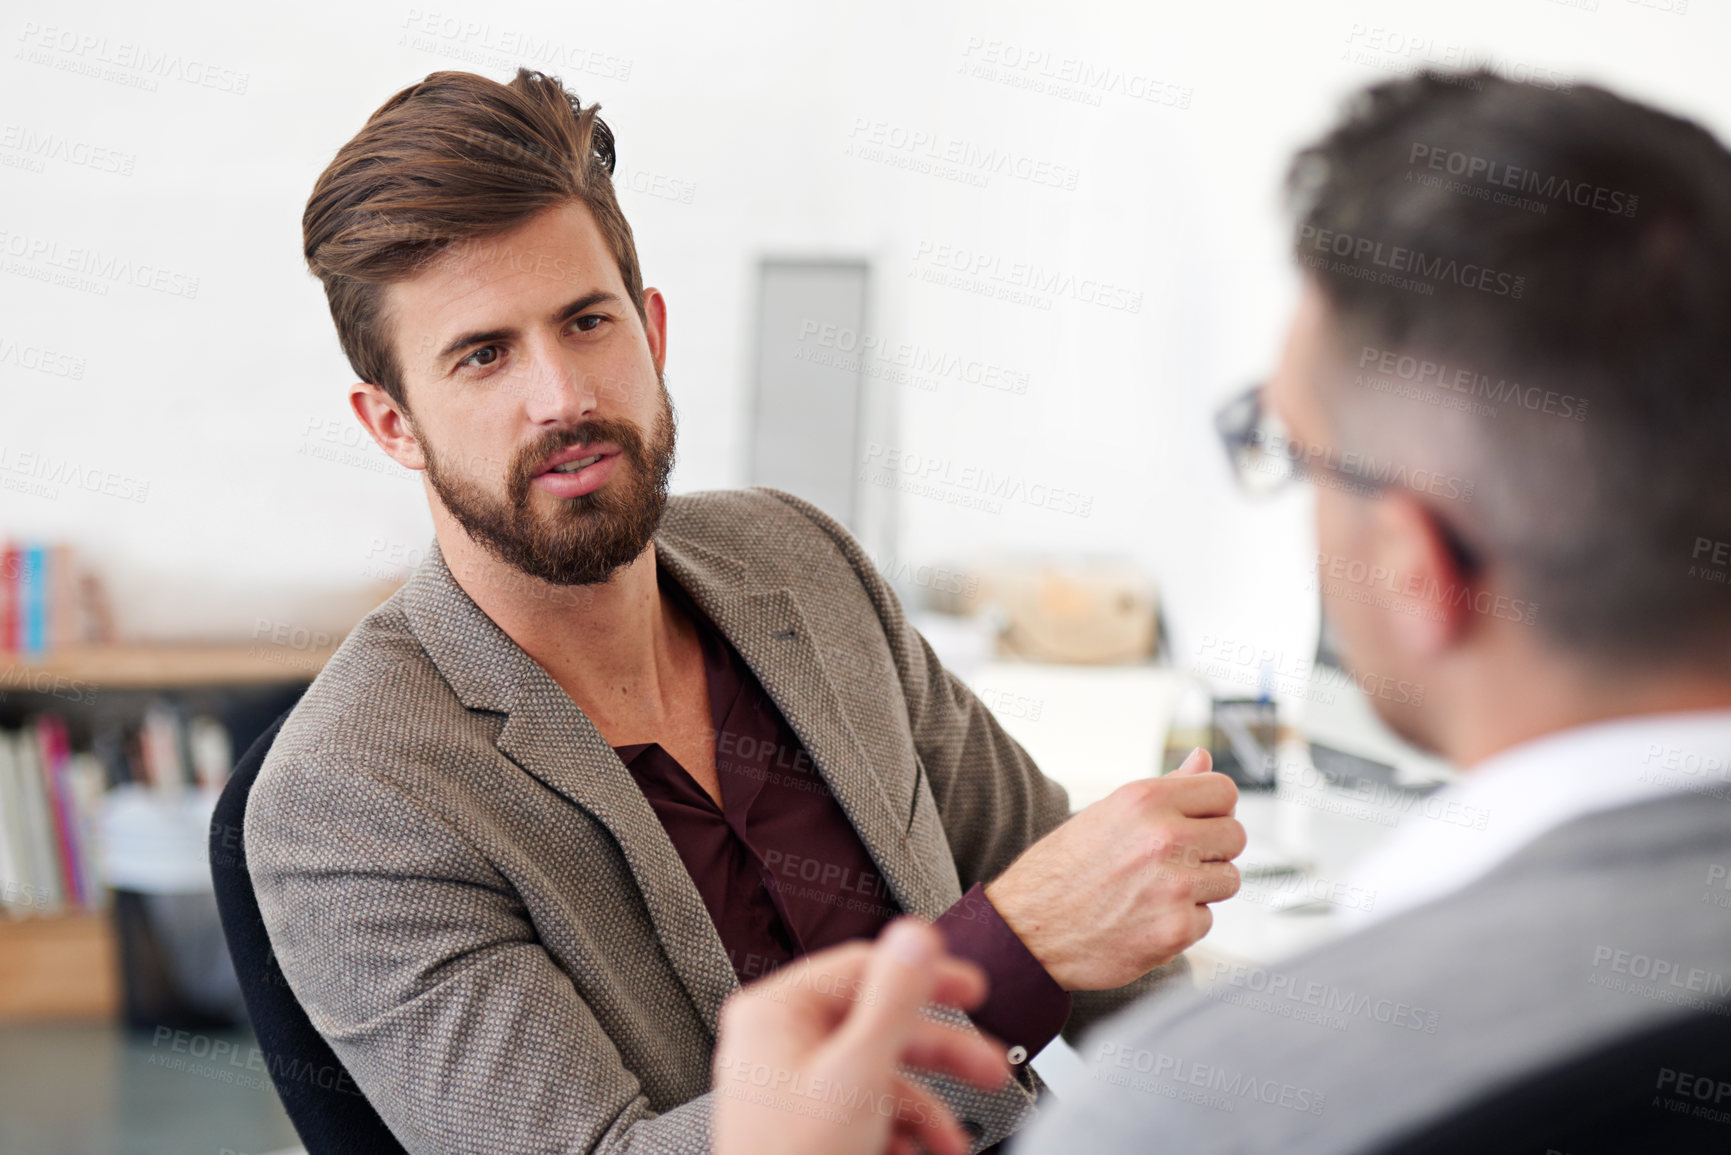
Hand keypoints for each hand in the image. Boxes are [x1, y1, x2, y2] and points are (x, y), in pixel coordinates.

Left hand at [712, 918, 1011, 1154]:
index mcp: (776, 1014)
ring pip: (877, 1076)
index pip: (863, 967)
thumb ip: (894, 1000)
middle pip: (877, 1025)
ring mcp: (788, 1087)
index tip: (974, 989)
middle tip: (989, 1066)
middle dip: (939, 1055)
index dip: (927, 976)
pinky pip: (863, 1113)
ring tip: (955, 1144)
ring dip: (926, 1112)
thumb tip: (915, 937)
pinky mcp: (804, 1128)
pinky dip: (899, 1136)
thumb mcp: (859, 1074)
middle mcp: (777, 1043)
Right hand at [984, 747, 1243, 989]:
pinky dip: (1182, 923)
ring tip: (1155, 891)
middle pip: (1235, 835)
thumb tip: (1203, 758)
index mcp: (1145, 799)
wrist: (1026, 930)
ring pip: (1228, 880)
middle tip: (1174, 863)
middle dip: (1212, 850)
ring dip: (1200, 889)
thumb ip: (1166, 787)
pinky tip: (1145, 919)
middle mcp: (1164, 836)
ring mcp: (1174, 885)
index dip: (1215, 809)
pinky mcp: (1176, 930)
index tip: (1198, 824)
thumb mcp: (1109, 813)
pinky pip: (1206, 920)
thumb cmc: (1063, 869)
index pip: (1224, 790)